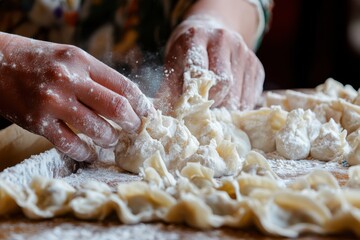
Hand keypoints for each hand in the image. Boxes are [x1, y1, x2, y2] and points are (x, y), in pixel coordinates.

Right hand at [0, 33, 153, 161]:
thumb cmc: (40, 61)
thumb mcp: (72, 58)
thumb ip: (98, 77)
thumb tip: (128, 101)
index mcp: (81, 61)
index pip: (124, 86)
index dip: (142, 104)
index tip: (148, 114)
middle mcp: (69, 80)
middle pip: (116, 108)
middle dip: (132, 123)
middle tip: (134, 130)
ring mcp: (53, 102)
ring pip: (97, 129)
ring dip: (110, 139)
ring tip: (111, 140)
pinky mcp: (38, 123)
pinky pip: (71, 145)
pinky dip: (86, 153)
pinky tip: (91, 153)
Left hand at [160, 15, 263, 110]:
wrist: (212, 29)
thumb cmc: (187, 51)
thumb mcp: (172, 62)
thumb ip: (168, 88)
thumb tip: (162, 114)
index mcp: (197, 37)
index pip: (198, 68)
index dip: (194, 94)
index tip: (189, 109)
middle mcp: (224, 40)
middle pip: (223, 83)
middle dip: (211, 104)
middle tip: (201, 112)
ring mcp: (244, 52)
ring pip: (238, 94)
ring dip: (225, 109)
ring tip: (213, 109)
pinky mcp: (257, 66)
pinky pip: (251, 98)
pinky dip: (238, 108)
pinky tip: (227, 104)